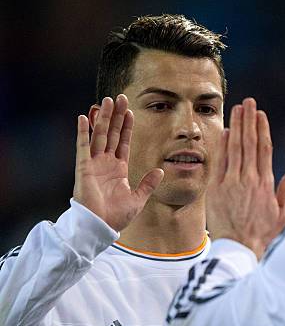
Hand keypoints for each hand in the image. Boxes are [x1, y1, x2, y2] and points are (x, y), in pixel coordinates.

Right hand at [73, 95, 163, 231]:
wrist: (100, 227)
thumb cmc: (116, 216)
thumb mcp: (138, 199)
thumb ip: (148, 184)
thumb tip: (161, 170)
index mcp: (118, 169)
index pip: (124, 142)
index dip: (127, 127)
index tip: (130, 111)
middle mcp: (106, 163)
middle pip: (112, 134)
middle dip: (116, 116)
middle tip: (119, 98)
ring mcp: (94, 164)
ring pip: (100, 136)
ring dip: (103, 118)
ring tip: (106, 101)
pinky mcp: (84, 168)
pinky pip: (83, 147)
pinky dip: (82, 132)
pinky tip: (83, 117)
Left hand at [205, 98, 284, 259]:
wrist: (239, 247)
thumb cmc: (261, 233)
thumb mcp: (280, 213)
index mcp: (266, 183)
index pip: (264, 149)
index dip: (262, 129)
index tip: (261, 115)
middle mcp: (249, 178)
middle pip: (249, 142)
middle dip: (249, 120)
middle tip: (249, 102)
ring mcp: (232, 182)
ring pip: (235, 148)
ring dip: (236, 126)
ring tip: (237, 108)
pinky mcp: (217, 188)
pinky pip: (220, 162)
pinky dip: (222, 145)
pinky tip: (224, 131)